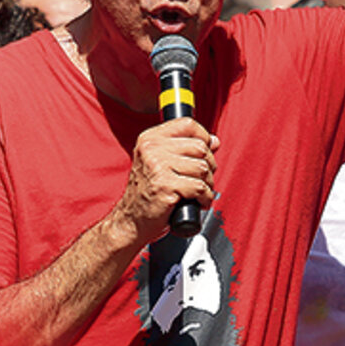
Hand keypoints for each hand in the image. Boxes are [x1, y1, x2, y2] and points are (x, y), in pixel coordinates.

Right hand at [111, 118, 219, 244]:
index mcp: (150, 139)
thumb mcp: (162, 164)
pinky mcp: (165, 186)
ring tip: (198, 193)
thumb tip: (214, 140)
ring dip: (208, 184)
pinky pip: (200, 187)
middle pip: (200, 147)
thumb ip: (186, 149)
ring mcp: (157, 166)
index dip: (203, 138)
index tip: (203, 154)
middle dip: (209, 166)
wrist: (131, 221)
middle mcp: (151, 148)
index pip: (188, 124)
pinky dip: (205, 198)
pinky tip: (198, 203)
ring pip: (203, 168)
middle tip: (201, 180)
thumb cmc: (148, 193)